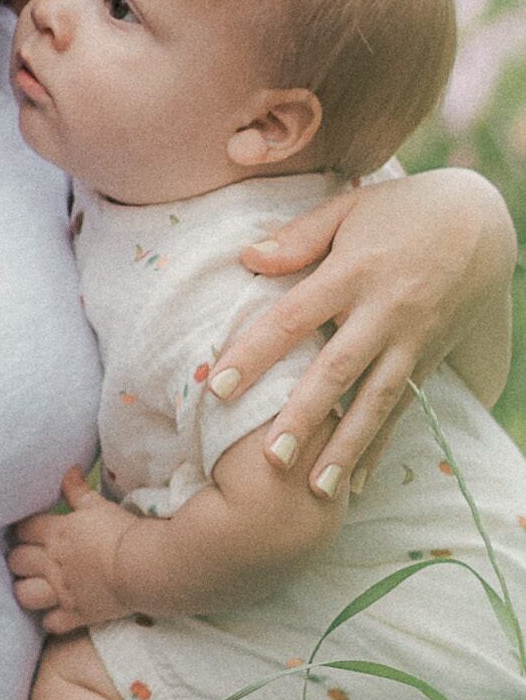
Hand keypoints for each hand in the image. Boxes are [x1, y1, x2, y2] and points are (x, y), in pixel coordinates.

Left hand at [7, 469, 134, 634]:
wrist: (141, 566)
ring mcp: (62, 591)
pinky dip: (50, 620)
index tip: (27, 532)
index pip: (23, 529)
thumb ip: (78, 489)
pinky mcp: (77, 614)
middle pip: (17, 561)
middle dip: (18, 559)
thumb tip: (69, 469)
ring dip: (25, 590)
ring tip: (32, 587)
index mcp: (56, 533)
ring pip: (25, 594)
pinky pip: (51, 624)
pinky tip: (54, 614)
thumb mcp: (97, 504)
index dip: (22, 530)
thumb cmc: (120, 531)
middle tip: (26, 559)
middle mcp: (52, 563)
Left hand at [207, 169, 515, 495]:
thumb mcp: (347, 209)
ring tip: (316, 490)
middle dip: (304, 417)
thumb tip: (248, 258)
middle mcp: (384, 312)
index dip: (254, 353)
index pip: (292, 318)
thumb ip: (298, 238)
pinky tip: (358, 481)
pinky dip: (381, 445)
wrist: (482, 222)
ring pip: (375, 401)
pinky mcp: (431, 358)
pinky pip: (403, 408)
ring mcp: (412, 340)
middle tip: (271, 459)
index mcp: (353, 273)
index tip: (217, 386)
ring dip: (346, 448)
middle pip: (337, 371)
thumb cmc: (400, 212)